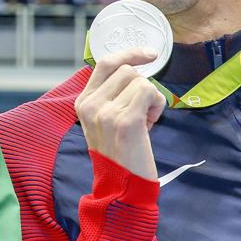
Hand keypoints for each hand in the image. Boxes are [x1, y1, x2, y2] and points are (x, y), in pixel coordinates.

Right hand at [75, 48, 165, 180]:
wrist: (122, 187)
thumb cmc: (120, 153)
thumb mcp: (104, 120)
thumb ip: (111, 94)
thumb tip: (134, 69)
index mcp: (83, 102)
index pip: (105, 63)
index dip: (129, 53)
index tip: (149, 54)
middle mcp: (91, 105)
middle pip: (126, 70)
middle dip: (143, 85)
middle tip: (143, 111)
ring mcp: (106, 112)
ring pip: (140, 80)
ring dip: (151, 97)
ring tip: (146, 121)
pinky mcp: (126, 121)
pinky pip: (149, 92)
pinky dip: (157, 104)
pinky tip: (151, 122)